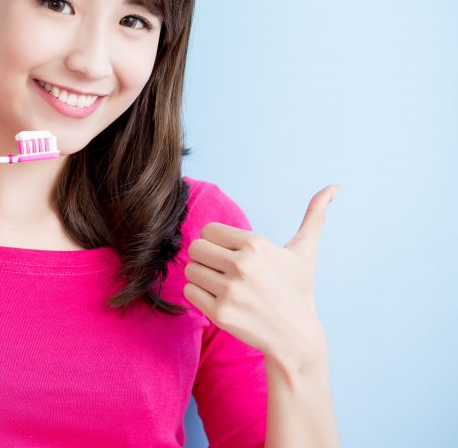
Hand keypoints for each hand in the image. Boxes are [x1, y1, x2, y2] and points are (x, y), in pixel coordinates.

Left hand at [183, 184, 338, 358]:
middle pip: (195, 248)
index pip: (209, 230)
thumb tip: (334, 186)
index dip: (218, 242)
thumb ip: (314, 216)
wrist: (295, 337)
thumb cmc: (297, 290)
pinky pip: (189, 292)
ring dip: (202, 278)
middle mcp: (242, 266)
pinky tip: (221, 301)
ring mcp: (230, 291)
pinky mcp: (220, 313)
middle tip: (224, 271)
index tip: (234, 255)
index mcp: (256, 245)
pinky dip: (199, 296)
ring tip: (224, 286)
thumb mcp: (304, 252)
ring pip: (190, 270)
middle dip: (207, 258)